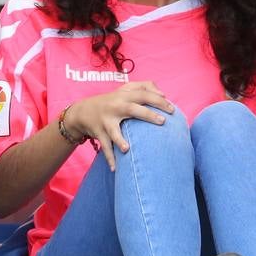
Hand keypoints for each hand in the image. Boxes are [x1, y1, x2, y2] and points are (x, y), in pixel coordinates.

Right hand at [61, 82, 175, 171]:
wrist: (83, 111)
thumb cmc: (111, 100)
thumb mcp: (125, 89)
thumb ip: (145, 86)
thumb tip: (163, 94)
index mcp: (124, 96)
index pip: (143, 94)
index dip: (158, 100)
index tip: (172, 109)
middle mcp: (115, 107)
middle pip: (132, 109)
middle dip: (147, 115)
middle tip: (162, 121)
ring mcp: (106, 121)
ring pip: (113, 131)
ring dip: (120, 140)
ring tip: (127, 149)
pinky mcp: (99, 133)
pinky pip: (105, 147)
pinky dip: (109, 158)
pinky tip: (115, 169)